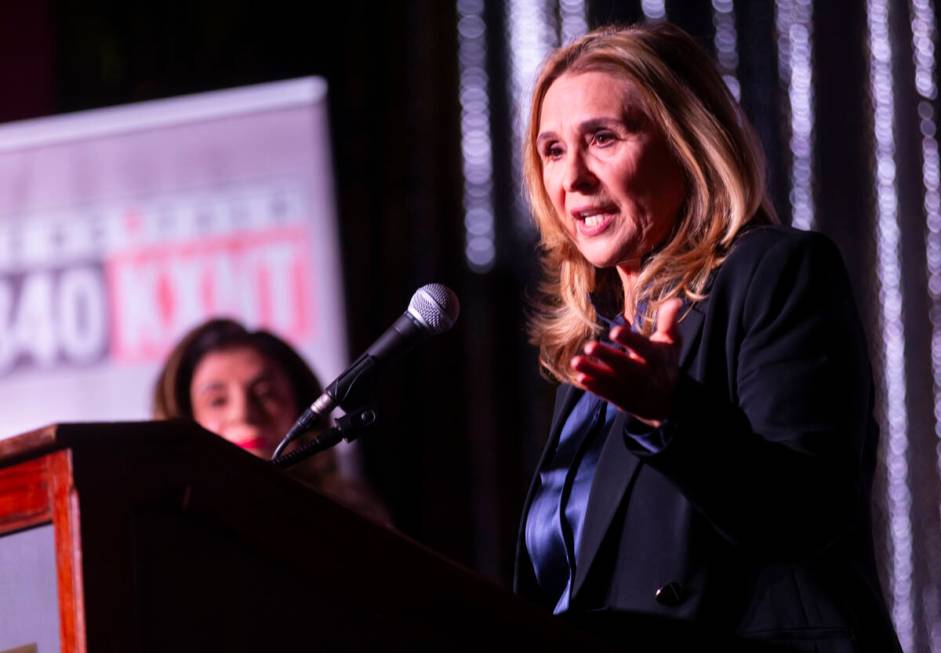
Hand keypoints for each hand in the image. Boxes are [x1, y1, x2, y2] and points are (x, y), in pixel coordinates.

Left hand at [570, 298, 682, 426]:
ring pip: (611, 380)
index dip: (629, 340)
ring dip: (593, 371)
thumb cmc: (665, 364)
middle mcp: (643, 373)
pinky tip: (580, 378)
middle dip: (607, 356)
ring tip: (575, 361)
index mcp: (655, 357)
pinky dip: (594, 387)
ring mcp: (630, 388)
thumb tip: (676, 301)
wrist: (667, 402)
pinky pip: (606, 394)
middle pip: (624, 365)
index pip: (642, 347)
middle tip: (588, 346)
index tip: (614, 331)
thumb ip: (668, 322)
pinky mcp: (621, 399)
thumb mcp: (671, 343)